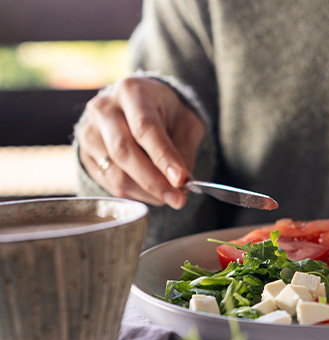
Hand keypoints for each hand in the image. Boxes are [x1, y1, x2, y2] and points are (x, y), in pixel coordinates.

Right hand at [76, 77, 204, 208]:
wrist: (139, 106)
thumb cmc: (166, 112)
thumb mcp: (186, 122)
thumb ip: (184, 150)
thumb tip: (181, 183)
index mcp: (132, 92)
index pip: (145, 128)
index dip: (163, 157)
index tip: (181, 180)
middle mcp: (104, 109)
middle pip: (124, 152)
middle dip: (154, 181)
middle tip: (179, 200)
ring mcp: (89, 132)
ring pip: (115, 173)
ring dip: (147, 192)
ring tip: (170, 195)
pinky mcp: (84, 153)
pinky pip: (108, 182)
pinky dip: (135, 193)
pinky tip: (151, 191)